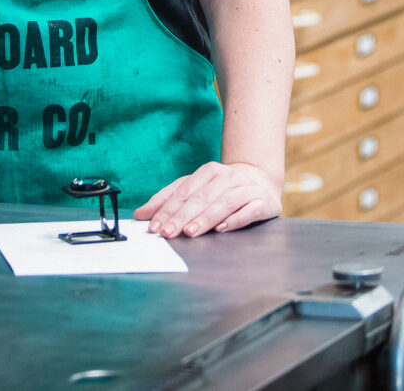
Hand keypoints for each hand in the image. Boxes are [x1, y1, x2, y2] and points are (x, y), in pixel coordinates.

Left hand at [134, 161, 281, 237]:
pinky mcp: (263, 201)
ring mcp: (246, 188)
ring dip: (206, 218)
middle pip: (202, 197)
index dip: (168, 209)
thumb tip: (140, 214)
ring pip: (224, 203)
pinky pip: (249, 210)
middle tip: (168, 233)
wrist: (260, 182)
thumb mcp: (194, 190)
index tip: (155, 226)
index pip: (184, 191)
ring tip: (190, 232)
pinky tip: (222, 228)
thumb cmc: (221, 190)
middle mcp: (227, 177)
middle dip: (183, 216)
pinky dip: (236, 219)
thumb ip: (168, 200)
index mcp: (208, 171)